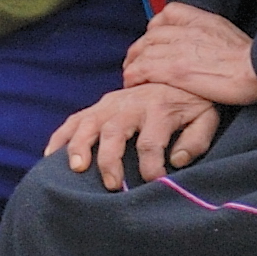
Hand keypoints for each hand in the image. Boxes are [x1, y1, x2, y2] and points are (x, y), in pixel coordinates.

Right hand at [46, 83, 222, 191]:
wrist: (175, 71)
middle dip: (110, 159)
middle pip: (114, 132)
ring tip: (76, 168)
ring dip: (79, 146)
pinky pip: (74, 120)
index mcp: (159, 109)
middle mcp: (130, 105)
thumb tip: (178, 160)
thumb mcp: (205, 118)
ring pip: (89, 124)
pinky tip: (51, 155)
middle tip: (112, 184)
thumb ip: (196, 139)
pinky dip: (61, 137)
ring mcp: (110, 104)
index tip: (154, 184)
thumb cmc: (191, 102)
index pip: (151, 142)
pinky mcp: (99, 106)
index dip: (152, 167)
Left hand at [122, 2, 256, 105]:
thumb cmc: (255, 60)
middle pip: (151, 35)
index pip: (168, 14)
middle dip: (140, 49)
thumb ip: (212, 35)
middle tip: (135, 62)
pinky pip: (143, 69)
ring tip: (130, 75)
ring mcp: (179, 49)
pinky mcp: (175, 69)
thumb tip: (207, 43)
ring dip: (133, 63)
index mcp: (202, 20)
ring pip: (143, 51)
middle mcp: (187, 30)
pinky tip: (132, 82)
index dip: (156, 28)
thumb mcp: (231, 34)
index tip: (154, 41)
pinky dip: (134, 75)